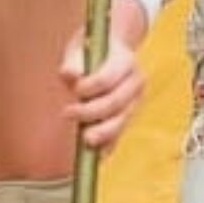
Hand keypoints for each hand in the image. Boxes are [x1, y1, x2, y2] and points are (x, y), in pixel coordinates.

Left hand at [60, 0, 149, 151]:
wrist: (113, 53)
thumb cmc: (92, 51)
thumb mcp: (80, 48)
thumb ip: (73, 62)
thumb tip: (69, 75)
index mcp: (126, 61)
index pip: (108, 78)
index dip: (90, 87)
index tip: (75, 90)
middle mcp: (136, 82)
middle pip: (116, 102)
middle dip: (91, 112)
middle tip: (67, 113)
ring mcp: (135, 102)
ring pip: (122, 121)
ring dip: (103, 132)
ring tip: (85, 140)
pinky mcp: (129, 117)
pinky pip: (120, 134)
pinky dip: (109, 144)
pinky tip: (97, 154)